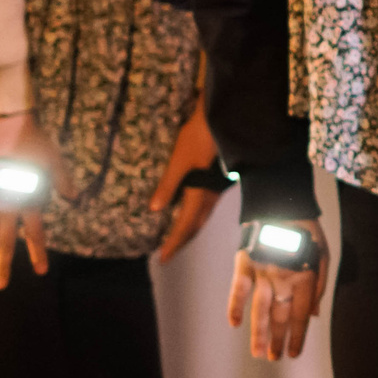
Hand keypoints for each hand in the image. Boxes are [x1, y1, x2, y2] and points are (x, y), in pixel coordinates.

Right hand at [0, 112, 69, 288]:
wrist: (8, 128)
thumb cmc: (36, 143)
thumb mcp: (56, 163)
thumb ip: (63, 183)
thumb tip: (73, 199)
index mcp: (30, 202)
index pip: (36, 234)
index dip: (38, 253)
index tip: (40, 271)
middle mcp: (9, 206)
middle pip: (6, 241)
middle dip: (3, 265)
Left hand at [148, 94, 226, 263]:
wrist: (223, 119)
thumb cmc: (197, 137)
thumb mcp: (178, 160)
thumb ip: (167, 185)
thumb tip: (154, 209)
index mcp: (200, 192)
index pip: (185, 225)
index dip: (174, 242)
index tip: (163, 258)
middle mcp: (211, 194)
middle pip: (196, 225)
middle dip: (182, 240)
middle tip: (168, 252)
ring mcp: (217, 187)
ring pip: (203, 216)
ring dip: (190, 229)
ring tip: (177, 236)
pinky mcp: (218, 179)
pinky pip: (206, 205)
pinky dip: (196, 215)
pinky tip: (190, 211)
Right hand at [225, 220, 329, 359]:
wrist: (283, 206)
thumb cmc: (307, 233)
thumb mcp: (323, 257)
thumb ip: (319, 287)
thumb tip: (314, 315)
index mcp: (305, 278)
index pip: (301, 316)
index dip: (298, 337)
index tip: (293, 354)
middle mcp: (283, 280)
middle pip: (280, 317)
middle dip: (278, 340)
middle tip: (274, 358)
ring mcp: (262, 273)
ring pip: (260, 310)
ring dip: (259, 333)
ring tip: (258, 353)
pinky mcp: (244, 264)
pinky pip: (238, 290)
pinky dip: (235, 307)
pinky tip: (234, 324)